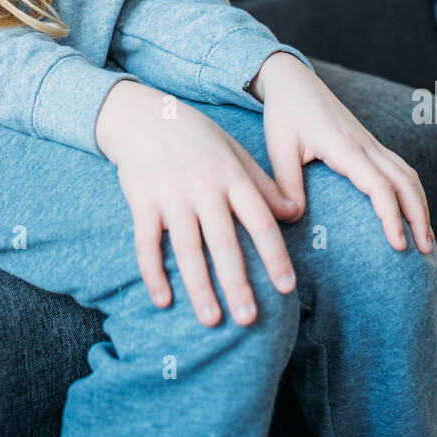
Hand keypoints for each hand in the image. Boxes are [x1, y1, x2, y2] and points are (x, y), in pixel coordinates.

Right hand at [95, 79, 299, 327]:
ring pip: (187, 249)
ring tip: (211, 320)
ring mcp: (171, 196)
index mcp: (232, 176)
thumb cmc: (196, 137)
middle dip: (237, 283)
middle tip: (249, 319)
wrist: (143, 115)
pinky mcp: (142, 202)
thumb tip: (294, 214)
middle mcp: (203, 188)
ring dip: (199, 287)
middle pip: (223, 243)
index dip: (274, 256)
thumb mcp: (235, 153)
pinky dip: (153, 273)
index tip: (287, 287)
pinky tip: (163, 301)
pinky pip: (146, 243)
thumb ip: (263, 185)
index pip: (260, 221)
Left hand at [250, 52, 434, 253]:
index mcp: (344, 146)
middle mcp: (365, 144)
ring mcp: (370, 142)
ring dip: (420, 205)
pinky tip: (412, 211)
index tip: (398, 245)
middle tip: (425, 252)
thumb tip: (295, 220)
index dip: (392, 216)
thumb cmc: (284, 112)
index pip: (379, 185)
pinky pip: (399, 168)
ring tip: (426, 239)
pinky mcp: (368, 143)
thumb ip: (286, 184)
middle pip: (405, 181)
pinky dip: (412, 191)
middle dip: (418, 217)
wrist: (292, 79)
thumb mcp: (278, 148)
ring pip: (407, 174)